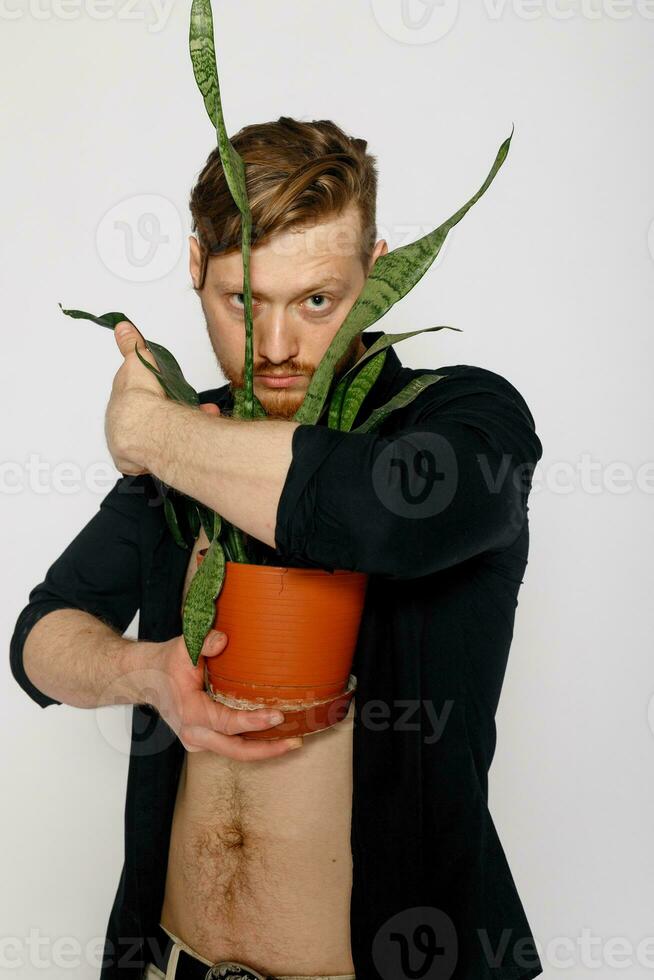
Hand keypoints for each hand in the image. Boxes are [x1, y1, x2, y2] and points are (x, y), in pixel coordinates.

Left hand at [106, 320, 220, 474]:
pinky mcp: (132, 463)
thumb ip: (131, 345)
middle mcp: (119, 423)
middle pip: (145, 419)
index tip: (166, 392)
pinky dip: (166, 453)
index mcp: (120, 401)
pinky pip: (149, 459)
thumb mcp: (137, 361)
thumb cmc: (142, 395)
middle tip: (187, 412)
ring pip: (151, 439)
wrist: (143, 427)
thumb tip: (121, 326)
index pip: (134, 398)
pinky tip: (180, 448)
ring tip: (198, 424)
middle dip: (166, 415)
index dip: (152, 393)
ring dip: (173, 432)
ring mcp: (125, 445)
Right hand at [152, 630, 303, 760]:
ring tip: (293, 741)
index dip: (253, 722)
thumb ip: (202, 643)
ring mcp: (199, 741)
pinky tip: (277, 737)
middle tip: (296, 741)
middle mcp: (195, 734)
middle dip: (267, 750)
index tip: (277, 716)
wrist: (147, 678)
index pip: (227, 724)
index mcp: (190, 714)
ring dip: (264, 750)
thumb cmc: (167, 664)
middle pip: (236, 751)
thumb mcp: (181, 648)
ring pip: (236, 752)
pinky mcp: (206, 740)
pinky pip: (233, 746)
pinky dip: (254, 743)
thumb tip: (222, 640)